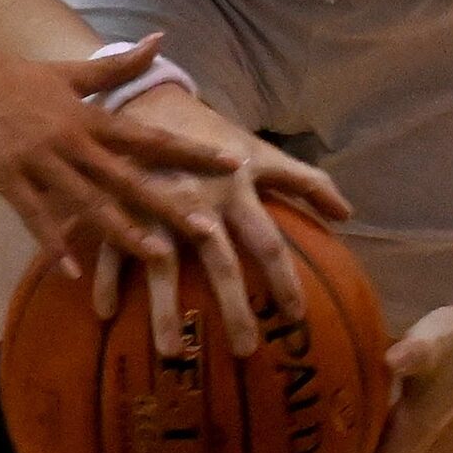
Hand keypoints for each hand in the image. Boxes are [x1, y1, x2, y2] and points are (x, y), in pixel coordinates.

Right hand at [0, 36, 251, 275]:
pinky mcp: (7, 176)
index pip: (150, 137)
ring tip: (157, 255)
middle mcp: (71, 138)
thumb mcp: (64, 71)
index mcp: (87, 115)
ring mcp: (39, 159)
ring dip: (124, 230)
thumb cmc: (6, 75)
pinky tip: (72, 271)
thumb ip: (114, 66)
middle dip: (172, 201)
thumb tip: (160, 40)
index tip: (232, 162)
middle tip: (211, 226)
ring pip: (89, 200)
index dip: (193, 150)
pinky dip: (54, 243)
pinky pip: (35, 216)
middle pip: (130, 175)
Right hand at [83, 100, 349, 357]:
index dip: (284, 280)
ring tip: (172, 352)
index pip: (267, 242)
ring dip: (165, 308)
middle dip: (232, 306)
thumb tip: (347, 214)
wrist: (148, 100)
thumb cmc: (210, 136)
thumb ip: (304, 182)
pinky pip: (111, 247)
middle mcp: (198, 202)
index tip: (295, 318)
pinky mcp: (119, 205)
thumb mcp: (259, 153)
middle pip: (219, 262)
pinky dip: (107, 280)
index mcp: (235, 189)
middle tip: (244, 350)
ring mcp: (155, 206)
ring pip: (162, 264)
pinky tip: (105, 314)